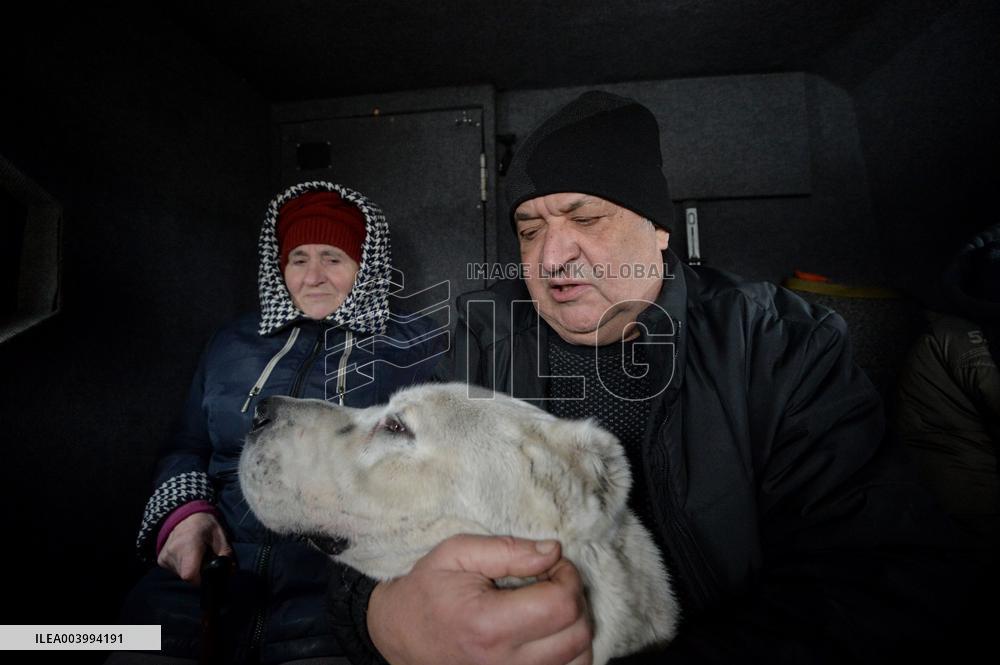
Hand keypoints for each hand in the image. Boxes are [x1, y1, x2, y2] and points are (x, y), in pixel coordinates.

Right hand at [156, 512, 232, 585]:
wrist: (184, 516)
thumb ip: (225, 554)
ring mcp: (165, 556)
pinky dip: (183, 566)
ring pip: (181, 574)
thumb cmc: (205, 525)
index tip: (208, 572)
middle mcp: (173, 551)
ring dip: (191, 569)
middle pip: (187, 576)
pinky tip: (186, 555)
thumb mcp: (221, 536)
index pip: (190, 574)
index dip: (201, 578)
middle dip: (198, 572)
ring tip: (195, 555)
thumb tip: (230, 572)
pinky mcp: (161, 560)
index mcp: (189, 544)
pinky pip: (174, 570)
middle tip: (204, 559)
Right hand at [368, 534, 592, 664]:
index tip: (551, 565)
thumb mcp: (456, 554)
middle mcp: (502, 662)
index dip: (568, 576)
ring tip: (551, 606)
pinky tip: (549, 630)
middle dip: (575, 599)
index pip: (561, 605)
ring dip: (576, 627)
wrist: (398, 633)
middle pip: (577, 635)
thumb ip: (507, 550)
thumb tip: (553, 551)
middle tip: (552, 581)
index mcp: (488, 623)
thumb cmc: (427, 590)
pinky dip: (568, 651)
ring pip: (579, 659)